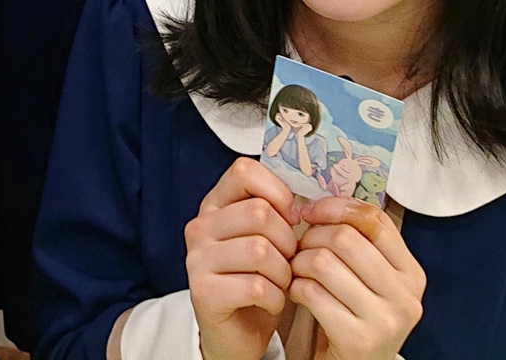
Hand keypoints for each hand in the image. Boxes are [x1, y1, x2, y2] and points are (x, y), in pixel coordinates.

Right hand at [185, 158, 301, 359]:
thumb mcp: (266, 238)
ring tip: (282, 283)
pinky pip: (256, 286)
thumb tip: (308, 199)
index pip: (244, 171)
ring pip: (260, 250)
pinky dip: (275, 298)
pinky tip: (271, 302)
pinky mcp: (203, 293)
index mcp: (215, 205)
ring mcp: (197, 260)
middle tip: (289, 260)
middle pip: (259, 213)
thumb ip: (277, 210)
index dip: (277, 191)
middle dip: (288, 240)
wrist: (237, 334)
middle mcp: (200, 227)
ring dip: (284, 273)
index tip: (291, 217)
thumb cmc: (257, 280)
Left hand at [290, 198, 424, 359]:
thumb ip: (359, 243)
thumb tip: (320, 202)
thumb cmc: (355, 317)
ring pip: (324, 262)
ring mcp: (385, 320)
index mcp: (411, 273)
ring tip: (297, 271)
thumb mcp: (370, 280)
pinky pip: (312, 293)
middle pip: (345, 238)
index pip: (375, 219)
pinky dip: (296, 288)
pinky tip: (298, 293)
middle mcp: (406, 296)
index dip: (337, 207)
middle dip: (312, 237)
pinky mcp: (359, 339)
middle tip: (299, 248)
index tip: (311, 211)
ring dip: (299, 263)